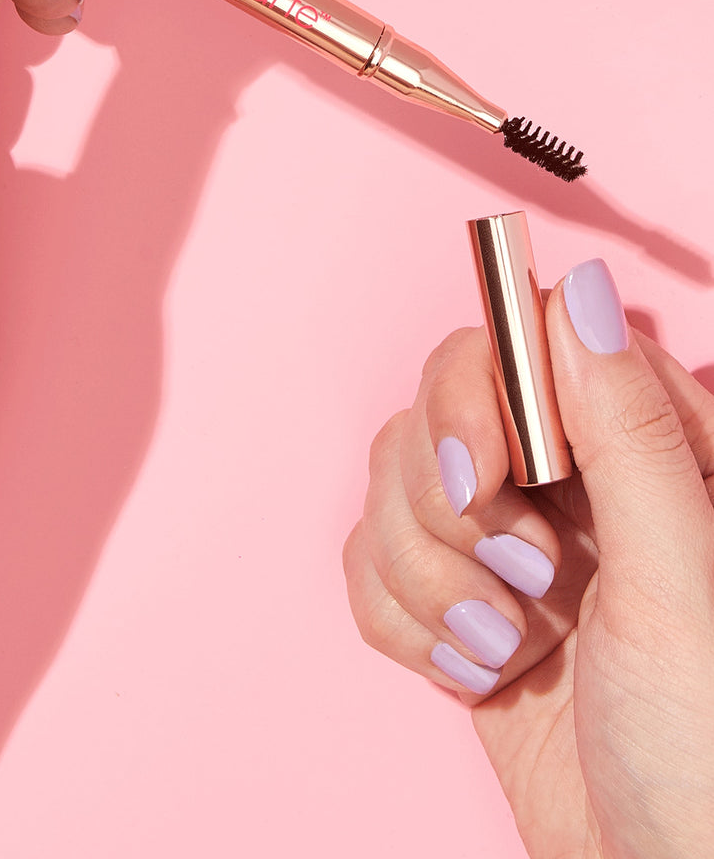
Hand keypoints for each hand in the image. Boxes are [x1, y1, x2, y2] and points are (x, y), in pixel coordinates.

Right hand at [344, 260, 713, 858]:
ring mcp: (504, 541)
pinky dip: (400, 621)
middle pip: (438, 407)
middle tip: (518, 574)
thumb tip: (581, 291)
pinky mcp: (452, 601)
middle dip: (448, 503)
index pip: (521, 342)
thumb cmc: (707, 758)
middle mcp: (566, 481)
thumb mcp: (681, 584)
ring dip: (426, 578)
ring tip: (504, 646)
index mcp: (641, 449)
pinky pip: (368, 562)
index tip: (488, 471)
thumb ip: (630, 430)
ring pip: (390, 484)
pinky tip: (472, 671)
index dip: (482, 395)